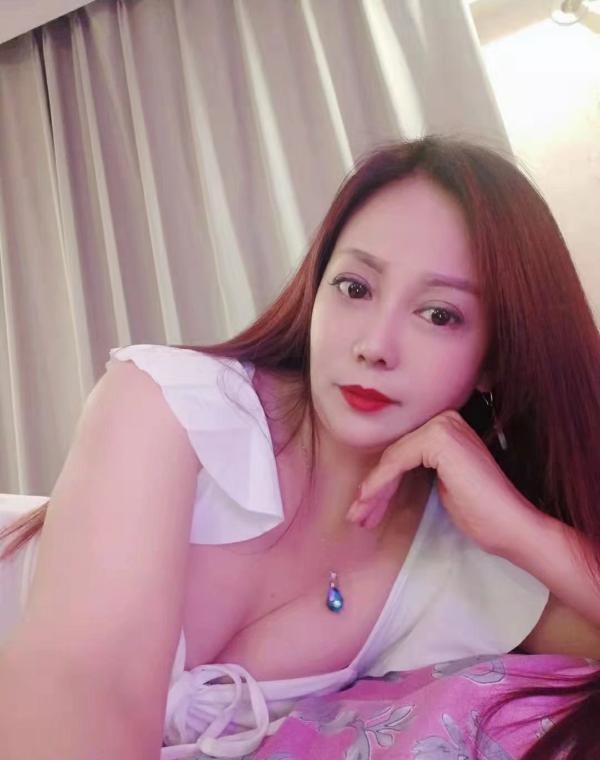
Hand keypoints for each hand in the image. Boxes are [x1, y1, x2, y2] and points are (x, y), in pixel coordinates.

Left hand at [347, 410, 535, 555]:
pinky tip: (368, 503)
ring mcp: (443, 424)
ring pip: (392, 459)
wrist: (512, 526)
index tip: (365, 509)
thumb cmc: (482, 512)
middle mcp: (446, 418)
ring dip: (372, 491)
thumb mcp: (443, 485)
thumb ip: (420, 470)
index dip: (381, 483)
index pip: (403, 453)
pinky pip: (397, 461)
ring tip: (359, 517)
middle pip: (395, 455)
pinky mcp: (440, 438)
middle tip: (357, 516)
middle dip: (374, 489)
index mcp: (448, 427)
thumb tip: (384, 476)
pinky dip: (379, 483)